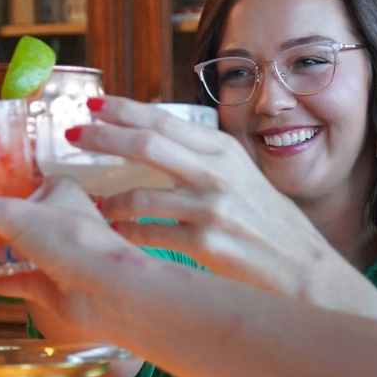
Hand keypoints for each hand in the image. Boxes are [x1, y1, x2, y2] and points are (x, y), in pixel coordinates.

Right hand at [0, 177, 139, 341]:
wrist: (108, 293)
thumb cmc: (72, 241)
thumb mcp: (15, 214)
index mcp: (59, 190)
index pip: (20, 180)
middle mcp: (58, 220)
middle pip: (12, 217)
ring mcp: (55, 255)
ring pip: (13, 250)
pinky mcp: (51, 285)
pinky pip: (15, 280)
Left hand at [70, 96, 338, 298]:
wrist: (305, 272)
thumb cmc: (268, 225)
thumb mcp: (241, 178)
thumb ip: (201, 160)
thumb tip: (150, 144)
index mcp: (224, 150)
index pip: (163, 120)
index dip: (122, 110)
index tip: (91, 105)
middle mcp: (218, 172)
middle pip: (146, 145)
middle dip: (102, 139)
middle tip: (71, 138)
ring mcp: (212, 208)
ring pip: (140, 195)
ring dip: (107, 200)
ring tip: (90, 204)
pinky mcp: (208, 244)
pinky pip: (150, 235)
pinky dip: (125, 233)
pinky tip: (113, 234)